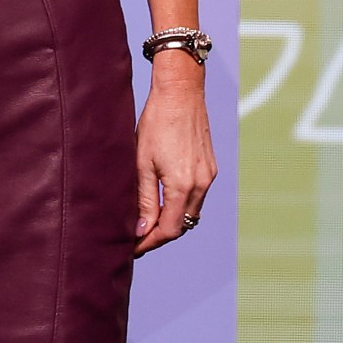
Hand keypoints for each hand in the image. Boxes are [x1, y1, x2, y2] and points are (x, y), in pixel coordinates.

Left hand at [133, 68, 216, 254]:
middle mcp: (202, 184)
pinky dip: (181, 205)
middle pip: (183, 224)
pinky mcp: (210, 167)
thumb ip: (144, 198)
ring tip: (146, 224)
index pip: (170, 229)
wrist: (180, 94)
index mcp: (184, 185)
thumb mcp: (141, 162)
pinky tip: (163, 202)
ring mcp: (209, 176)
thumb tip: (142, 229)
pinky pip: (197, 197)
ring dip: (171, 221)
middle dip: (160, 235)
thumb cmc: (155, 124)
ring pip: (191, 212)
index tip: (132, 248)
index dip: (150, 242)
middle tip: (136, 240)